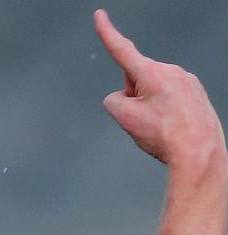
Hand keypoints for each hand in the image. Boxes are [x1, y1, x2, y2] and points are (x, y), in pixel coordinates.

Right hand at [94, 9, 225, 165]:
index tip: (100, 17)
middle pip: (137, 80)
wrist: (198, 152)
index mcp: (151, 73)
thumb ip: (112, 102)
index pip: (122, 50)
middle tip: (144, 121)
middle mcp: (171, 71)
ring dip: (151, 107)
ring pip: (154, 91)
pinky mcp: (195, 92)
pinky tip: (172, 127)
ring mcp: (186, 80)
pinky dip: (167, 112)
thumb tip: (118, 98)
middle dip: (134, 98)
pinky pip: (171, 98)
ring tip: (161, 127)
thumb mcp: (126, 120)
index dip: (108, 33)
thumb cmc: (166, 136)